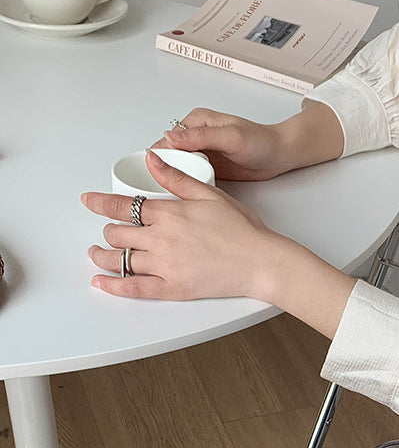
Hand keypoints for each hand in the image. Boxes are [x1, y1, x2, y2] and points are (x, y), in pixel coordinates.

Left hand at [84, 149, 277, 299]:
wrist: (261, 261)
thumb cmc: (243, 230)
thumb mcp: (210, 194)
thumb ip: (176, 178)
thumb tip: (152, 159)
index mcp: (169, 214)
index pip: (123, 206)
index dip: (100, 203)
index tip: (89, 201)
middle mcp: (161, 239)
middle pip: (117, 233)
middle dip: (108, 230)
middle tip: (108, 231)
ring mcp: (165, 266)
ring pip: (119, 259)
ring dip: (101, 256)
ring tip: (97, 254)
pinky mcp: (172, 288)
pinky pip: (134, 288)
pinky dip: (113, 285)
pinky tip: (101, 282)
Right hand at [151, 108, 290, 180]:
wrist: (278, 155)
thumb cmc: (260, 141)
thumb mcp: (230, 136)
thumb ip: (201, 136)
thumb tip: (170, 136)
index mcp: (195, 122)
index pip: (167, 139)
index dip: (159, 156)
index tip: (155, 172)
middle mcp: (195, 136)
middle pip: (169, 155)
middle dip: (163, 170)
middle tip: (160, 188)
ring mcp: (201, 153)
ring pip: (177, 167)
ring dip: (173, 179)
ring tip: (169, 193)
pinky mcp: (208, 168)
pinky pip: (191, 176)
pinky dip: (186, 184)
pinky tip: (184, 194)